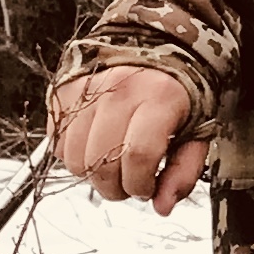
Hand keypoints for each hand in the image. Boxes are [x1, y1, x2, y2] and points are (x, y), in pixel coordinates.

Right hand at [49, 62, 211, 215]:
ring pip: (74, 158)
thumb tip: (162, 207)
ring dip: (92, 174)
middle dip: (115, 188)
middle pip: (101, 163)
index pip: (138, 157)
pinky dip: (73, 154)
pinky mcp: (63, 92)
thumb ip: (183, 172)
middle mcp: (118, 90)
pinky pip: (57, 142)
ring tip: (110, 164)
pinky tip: (94, 146)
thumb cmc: (177, 93)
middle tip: (128, 182)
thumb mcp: (196, 132)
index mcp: (159, 98)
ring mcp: (86, 90)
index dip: (140, 185)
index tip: (146, 188)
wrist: (151, 46)